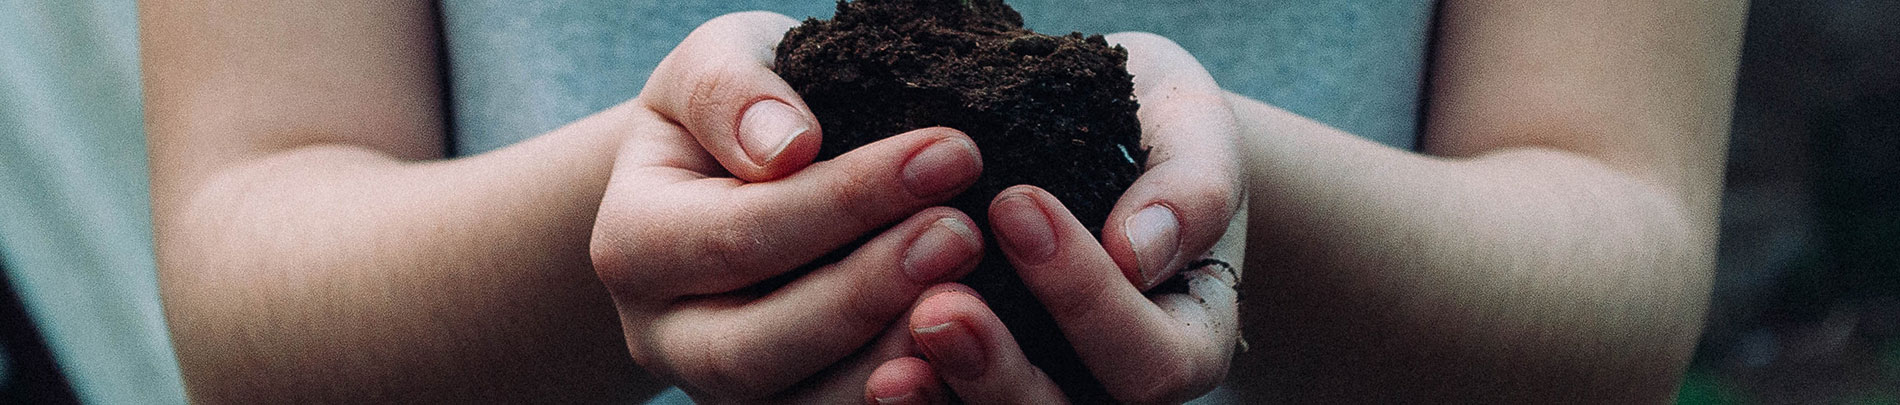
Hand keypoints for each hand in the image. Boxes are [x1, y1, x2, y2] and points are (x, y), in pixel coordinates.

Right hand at [587, 12, 987, 400]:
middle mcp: (663, 335)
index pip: (741, 233)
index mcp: (631, 243)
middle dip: (867, 291)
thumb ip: (732, 92)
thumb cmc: (738, 110)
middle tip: (963, 234)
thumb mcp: (718, 63)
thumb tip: (787, 146)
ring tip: (972, 294)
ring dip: (892, 358)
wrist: (734, 174)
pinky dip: (903, 394)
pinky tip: (965, 349)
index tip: (950, 152)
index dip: (849, 198)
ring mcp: (720, 389)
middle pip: (755, 344)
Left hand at [864, 32, 1247, 403]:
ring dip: (945, 401)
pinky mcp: (978, 379)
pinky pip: (947, 404)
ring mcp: (1044, 389)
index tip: (1016, 204)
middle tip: (939, 307)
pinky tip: (872, 374)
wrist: (1102, 128)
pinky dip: (914, 398)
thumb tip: (1138, 252)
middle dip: (999, 371)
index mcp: (1187, 341)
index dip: (1086, 297)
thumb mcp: (1193, 133)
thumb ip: (1191, 191)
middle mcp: (1114, 386)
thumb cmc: (1157, 129)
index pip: (1151, 360)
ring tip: (889, 369)